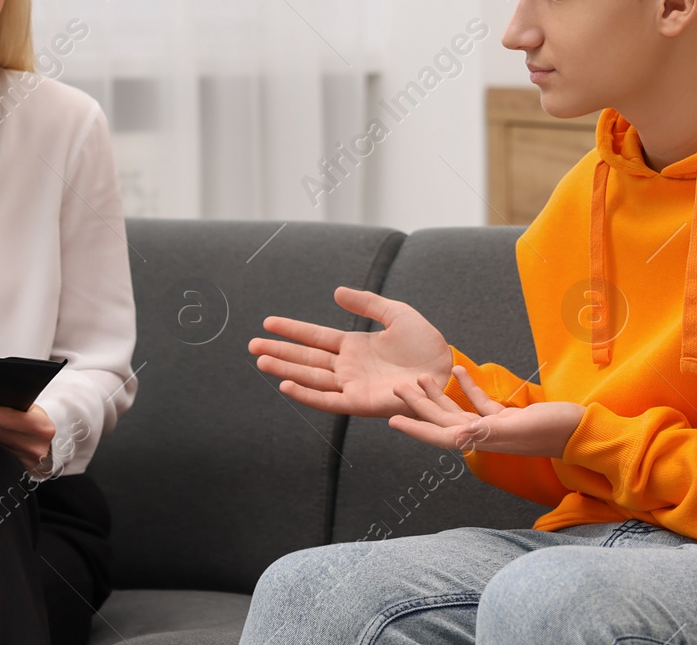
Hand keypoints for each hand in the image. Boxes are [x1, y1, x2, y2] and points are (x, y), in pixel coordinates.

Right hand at [248, 286, 453, 417]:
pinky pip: (328, 400)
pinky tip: (286, 385)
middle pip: (306, 358)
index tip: (269, 322)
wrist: (445, 370)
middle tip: (251, 346)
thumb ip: (368, 303)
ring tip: (261, 361)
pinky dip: (306, 394)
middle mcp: (348, 367)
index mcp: (355, 346)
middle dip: (279, 351)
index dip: (293, 330)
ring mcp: (352, 385)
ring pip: (311, 378)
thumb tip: (336, 292)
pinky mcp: (360, 403)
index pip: (316, 337)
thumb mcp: (397, 314)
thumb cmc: (426, 345)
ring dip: (286, 370)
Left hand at [388, 365, 585, 458]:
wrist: (583, 432)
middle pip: (443, 420)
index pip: (441, 435)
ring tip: (420, 378)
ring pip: (459, 410)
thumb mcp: (519, 430)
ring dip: (439, 395)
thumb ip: (488, 431)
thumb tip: (459, 434)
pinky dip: (469, 386)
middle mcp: (484, 436)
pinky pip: (481, 401)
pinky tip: (460, 370)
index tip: (390, 420)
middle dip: (419, 405)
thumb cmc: (554, 432)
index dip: (415, 428)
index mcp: (483, 441)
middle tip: (397, 388)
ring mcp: (496, 427)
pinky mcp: (509, 417)